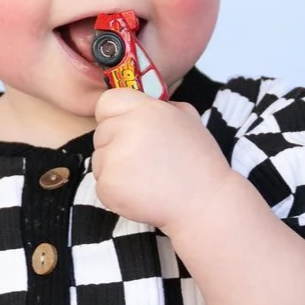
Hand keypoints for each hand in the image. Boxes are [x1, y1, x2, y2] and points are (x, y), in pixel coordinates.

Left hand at [92, 88, 231, 232]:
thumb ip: (160, 106)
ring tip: (146, 177)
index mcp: (146, 110)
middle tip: (145, 160)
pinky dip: (115, 190)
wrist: (205, 202)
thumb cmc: (198, 162)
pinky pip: (100, 183)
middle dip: (116, 145)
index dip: (114, 116)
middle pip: (101, 132)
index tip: (127, 131)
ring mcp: (115, 158)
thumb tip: (139, 104)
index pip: (107, 102)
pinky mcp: (108, 184)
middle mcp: (127, 129)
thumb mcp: (187, 119)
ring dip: (115, 168)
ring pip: (99, 158)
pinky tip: (141, 192)